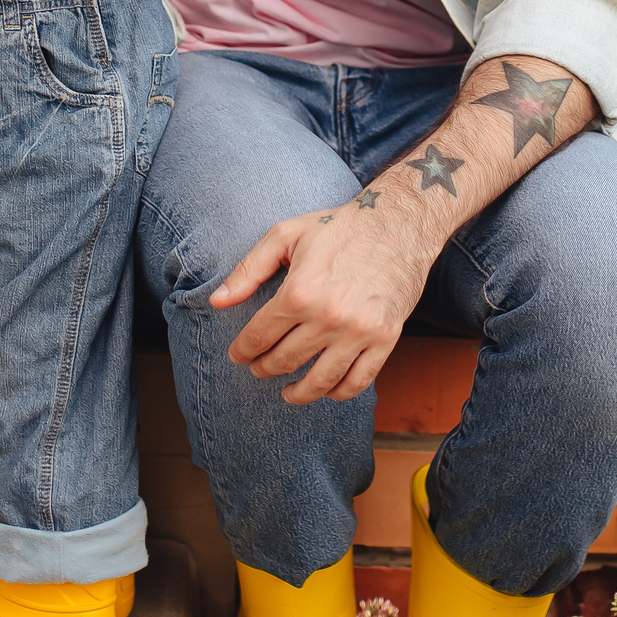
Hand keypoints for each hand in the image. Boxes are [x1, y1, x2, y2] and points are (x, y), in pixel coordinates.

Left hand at [213, 195, 436, 403]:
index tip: (237, 355)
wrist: (398, 223)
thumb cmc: (338, 226)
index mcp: (299, 292)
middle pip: (284, 360)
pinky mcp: (385, 339)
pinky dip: (337, 393)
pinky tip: (324, 389)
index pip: (258, 336)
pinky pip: (357, 382)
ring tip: (286, 391)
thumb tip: (217, 302)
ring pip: (319, 381)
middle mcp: (328, 317)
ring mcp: (359, 332)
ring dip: (297, 392)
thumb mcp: (285, 235)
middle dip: (263, 368)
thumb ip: (248, 270)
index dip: (242, 351)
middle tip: (257, 368)